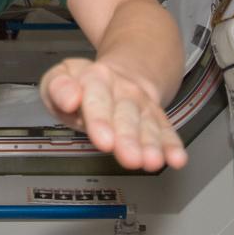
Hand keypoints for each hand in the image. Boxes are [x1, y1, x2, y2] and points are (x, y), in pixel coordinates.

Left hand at [39, 57, 187, 171]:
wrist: (117, 73)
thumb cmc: (82, 85)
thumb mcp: (60, 77)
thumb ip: (57, 87)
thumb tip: (69, 99)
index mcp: (95, 77)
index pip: (97, 97)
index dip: (100, 119)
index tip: (103, 140)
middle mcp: (122, 89)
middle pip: (125, 114)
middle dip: (128, 137)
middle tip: (130, 158)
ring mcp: (141, 103)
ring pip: (147, 124)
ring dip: (151, 144)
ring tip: (152, 161)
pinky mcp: (156, 117)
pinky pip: (165, 130)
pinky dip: (172, 145)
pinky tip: (176, 158)